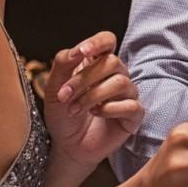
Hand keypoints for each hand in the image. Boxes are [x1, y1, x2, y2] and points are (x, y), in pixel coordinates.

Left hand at [44, 31, 143, 168]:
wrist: (67, 146)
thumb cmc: (62, 115)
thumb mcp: (53, 89)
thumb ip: (63, 64)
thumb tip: (77, 50)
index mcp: (96, 64)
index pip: (107, 40)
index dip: (98, 42)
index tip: (83, 52)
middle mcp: (115, 75)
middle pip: (112, 61)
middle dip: (84, 79)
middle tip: (64, 95)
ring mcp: (127, 94)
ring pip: (121, 82)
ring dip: (92, 96)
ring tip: (74, 110)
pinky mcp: (134, 114)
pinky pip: (130, 105)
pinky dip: (109, 110)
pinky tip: (95, 114)